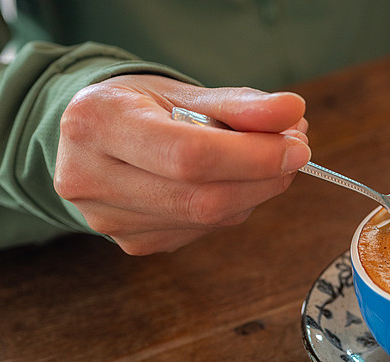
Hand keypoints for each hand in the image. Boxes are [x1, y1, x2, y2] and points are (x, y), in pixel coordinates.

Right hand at [53, 75, 310, 254]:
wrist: (92, 138)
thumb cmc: (138, 106)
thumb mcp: (180, 90)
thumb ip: (237, 105)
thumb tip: (293, 113)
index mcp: (97, 122)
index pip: (189, 154)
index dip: (253, 156)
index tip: (297, 146)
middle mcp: (92, 177)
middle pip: (201, 197)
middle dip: (263, 177)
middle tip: (296, 153)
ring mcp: (109, 219)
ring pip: (207, 218)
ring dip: (253, 192)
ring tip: (269, 160)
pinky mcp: (133, 243)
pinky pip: (201, 230)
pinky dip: (231, 207)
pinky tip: (231, 182)